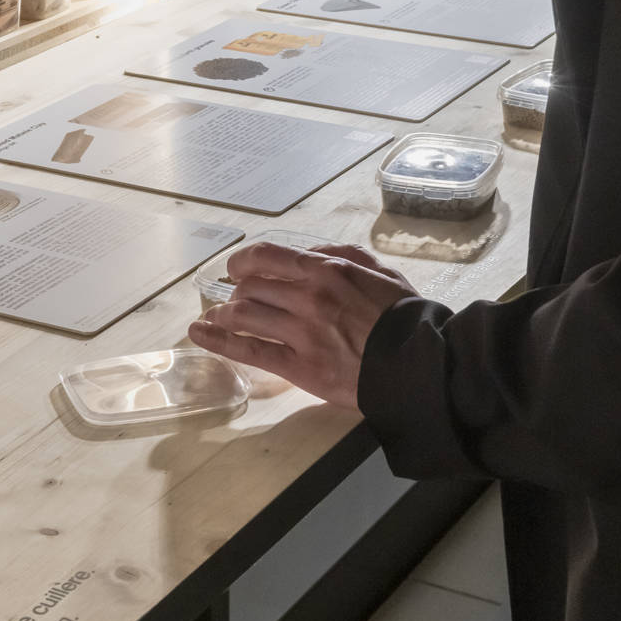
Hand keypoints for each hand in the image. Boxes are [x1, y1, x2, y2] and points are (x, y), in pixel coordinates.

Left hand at [187, 241, 419, 410]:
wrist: (419, 364)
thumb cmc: (404, 317)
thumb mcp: (379, 271)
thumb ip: (341, 255)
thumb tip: (309, 252)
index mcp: (326, 271)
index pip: (265, 257)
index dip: (241, 262)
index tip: (235, 270)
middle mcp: (308, 297)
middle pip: (250, 288)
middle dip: (236, 293)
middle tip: (234, 300)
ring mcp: (301, 333)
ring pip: (243, 316)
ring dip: (222, 315)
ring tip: (212, 318)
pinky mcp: (300, 368)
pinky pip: (249, 351)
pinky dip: (218, 341)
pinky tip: (200, 336)